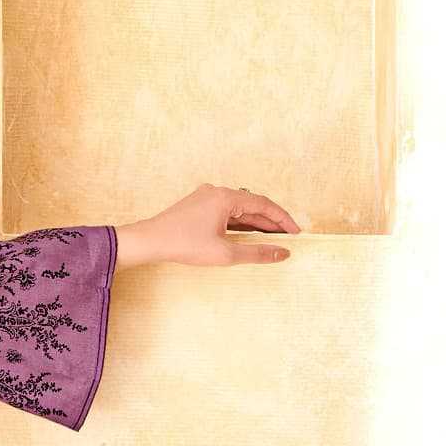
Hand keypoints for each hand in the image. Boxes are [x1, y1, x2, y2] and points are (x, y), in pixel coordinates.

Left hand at [116, 185, 300, 268]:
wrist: (148, 241)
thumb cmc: (183, 245)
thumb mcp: (225, 254)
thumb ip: (257, 253)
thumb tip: (282, 253)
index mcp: (226, 197)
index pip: (264, 205)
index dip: (283, 219)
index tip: (296, 232)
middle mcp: (217, 192)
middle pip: (252, 206)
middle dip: (271, 222)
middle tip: (287, 238)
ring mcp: (206, 197)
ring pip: (239, 209)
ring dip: (255, 223)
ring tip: (272, 238)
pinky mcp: (198, 205)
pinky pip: (225, 212)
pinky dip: (239, 223)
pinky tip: (247, 236)